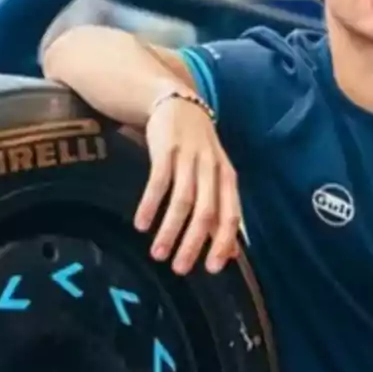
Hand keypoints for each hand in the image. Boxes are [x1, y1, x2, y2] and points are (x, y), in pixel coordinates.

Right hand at [134, 89, 241, 274]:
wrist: (177, 102)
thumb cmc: (198, 148)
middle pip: (206, 212)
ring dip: (169, 230)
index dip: (223, 242)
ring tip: (157, 254)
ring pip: (182, 200)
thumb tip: (229, 254)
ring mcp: (189, 157)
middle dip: (193, 243)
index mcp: (227, 177)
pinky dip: (150, 205)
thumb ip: (220, 210)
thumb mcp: (215, 175)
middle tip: (180, 268)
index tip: (212, 269)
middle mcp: (211, 168)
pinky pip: (158, 182)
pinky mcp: (166, 149)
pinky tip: (141, 225)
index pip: (230, 215)